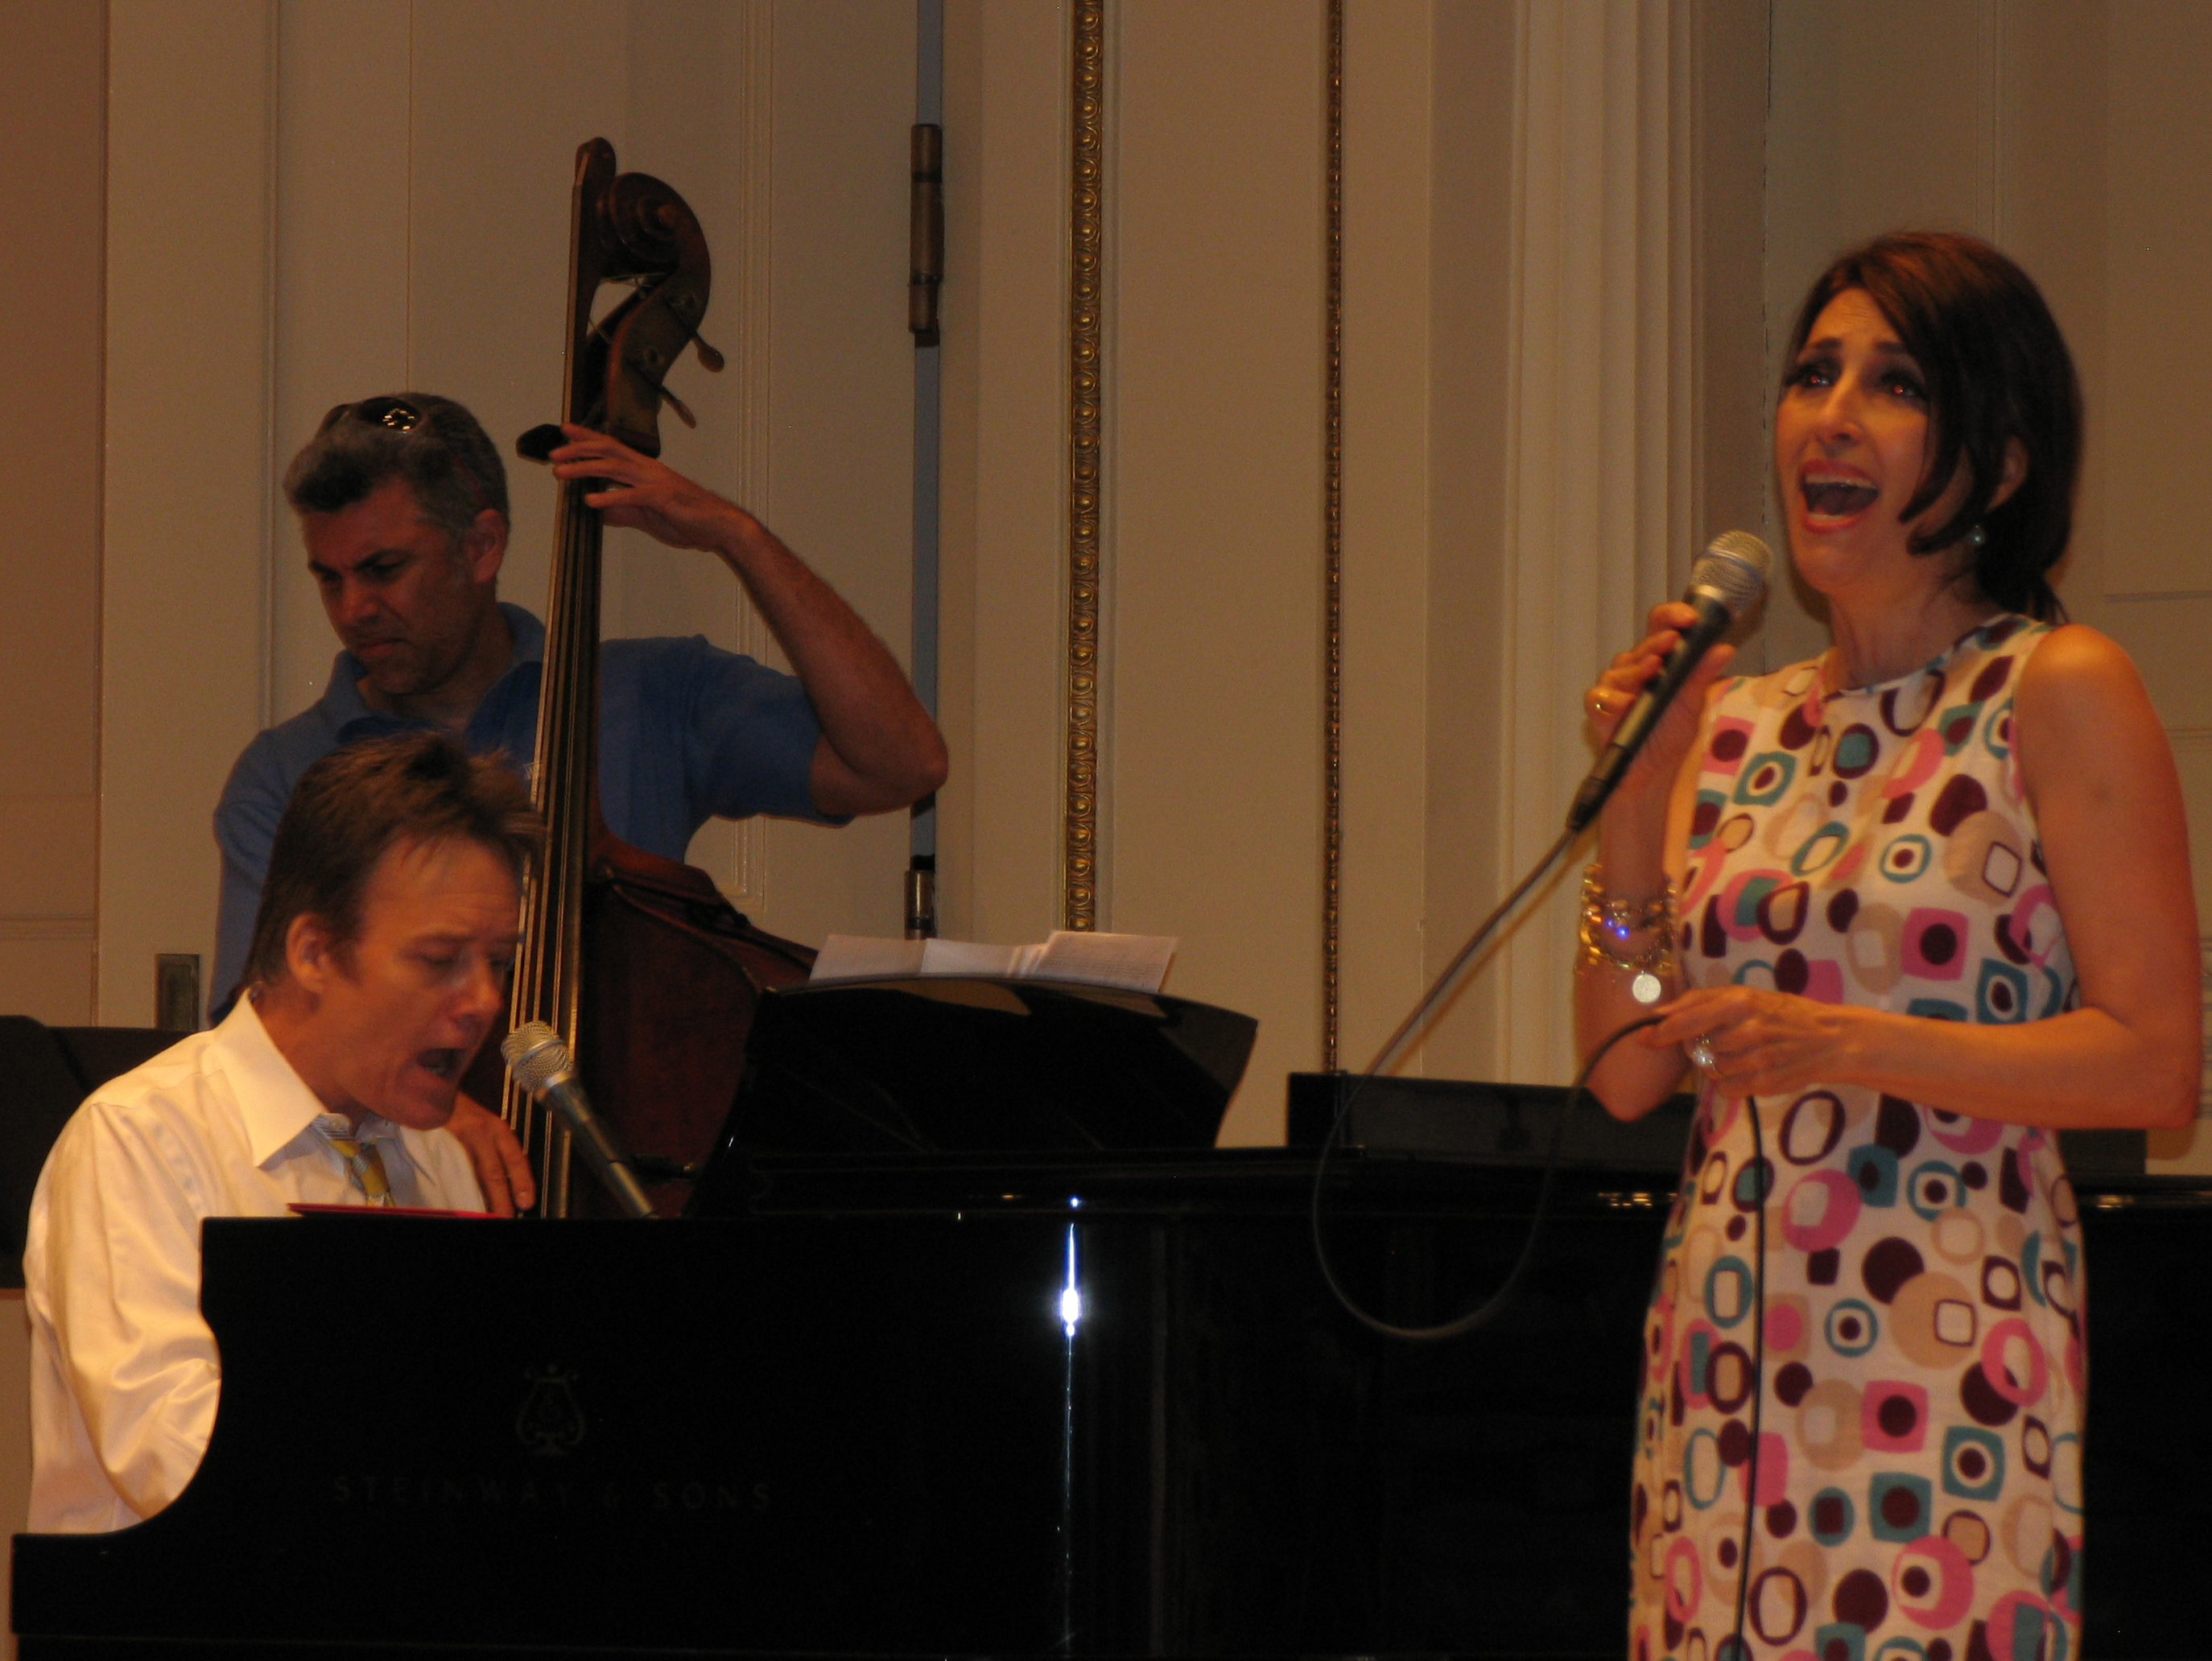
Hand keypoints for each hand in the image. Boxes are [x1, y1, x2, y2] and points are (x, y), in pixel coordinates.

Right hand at [445, 1093, 535, 1215]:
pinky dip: (454, 1188)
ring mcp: (458, 1138)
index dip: (522, 1181)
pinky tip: (458, 1201)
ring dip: (478, 1198)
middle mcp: (480, 1133)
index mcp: (496, 1129)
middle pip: (493, 1171)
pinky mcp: (437, 1143)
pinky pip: (448, 1171)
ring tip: (483, 1215)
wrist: (432, 1090)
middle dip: (500, 1199)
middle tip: (505, 1216)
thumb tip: (506, 1185)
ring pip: (471, 1174)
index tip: (527, 1202)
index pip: (515, 1157)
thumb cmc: (462, 1112)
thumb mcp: (485, 1126)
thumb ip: (495, 1151)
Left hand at [547, 425, 751, 553]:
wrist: (721, 527)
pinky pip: (632, 495)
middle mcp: (649, 469)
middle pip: (609, 450)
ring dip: (584, 468)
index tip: (566, 430)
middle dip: (579, 449)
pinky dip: (610, 497)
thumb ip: (624, 512)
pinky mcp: (663, 498)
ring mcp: (657, 481)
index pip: (613, 447)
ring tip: (561, 473)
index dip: (588, 437)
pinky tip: (592, 502)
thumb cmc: (690, 520)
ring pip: (614, 468)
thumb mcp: (649, 517)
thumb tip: (599, 511)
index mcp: (647, 470)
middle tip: (553, 454)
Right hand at [1581, 600, 1736, 803]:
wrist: (1651, 775)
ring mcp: (1615, 690)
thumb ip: (1702, 676)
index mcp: (1659, 661)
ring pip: (1619, 670)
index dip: (1671, 616)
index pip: (1660, 627)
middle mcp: (1634, 670)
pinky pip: (1598, 699)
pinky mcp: (1600, 713)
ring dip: (1636, 669)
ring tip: (1652, 670)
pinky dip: (1612, 700)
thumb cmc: (1669, 736)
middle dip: (1656, 642)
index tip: (1689, 618)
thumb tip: (1724, 648)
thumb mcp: (1692, 704)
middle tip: (1672, 641)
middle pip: (1640, 647)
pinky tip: (1626, 703)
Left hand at [1642, 985, 1866, 1098]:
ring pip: (1710, 1069)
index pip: (1688, 1019)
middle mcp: (1746, 1030)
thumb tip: (1660, 1013)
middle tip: (1724, 1038)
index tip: (1643, 1037)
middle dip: (1701, 1044)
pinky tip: (1750, 1069)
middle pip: (1696, 1047)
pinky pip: (1726, 1088)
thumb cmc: (1782, 1013)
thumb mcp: (1746, 994)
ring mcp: (1756, 1060)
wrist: (1830, 1039)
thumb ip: (1701, 1000)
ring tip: (1744, 1052)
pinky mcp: (1763, 1084)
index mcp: (1740, 1002)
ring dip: (1717, 1063)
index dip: (1662, 1032)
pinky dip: (1730, 1082)